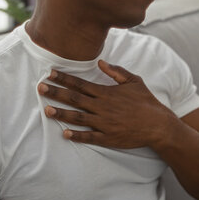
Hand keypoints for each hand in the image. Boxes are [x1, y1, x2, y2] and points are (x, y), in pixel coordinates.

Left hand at [37, 60, 177, 148]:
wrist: (158, 125)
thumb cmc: (145, 101)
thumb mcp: (133, 81)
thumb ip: (116, 72)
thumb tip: (101, 62)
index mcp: (106, 93)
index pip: (80, 84)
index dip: (64, 79)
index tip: (50, 74)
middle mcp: (102, 107)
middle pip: (74, 99)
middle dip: (56, 93)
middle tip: (40, 88)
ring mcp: (104, 124)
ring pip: (78, 118)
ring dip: (61, 114)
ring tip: (46, 110)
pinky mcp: (107, 138)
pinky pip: (89, 137)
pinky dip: (77, 136)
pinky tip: (65, 134)